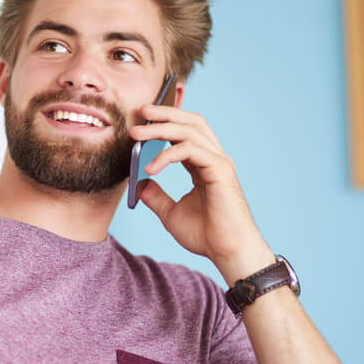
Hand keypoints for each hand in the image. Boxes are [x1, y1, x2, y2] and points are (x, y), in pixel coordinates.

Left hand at [132, 104, 274, 283]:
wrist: (227, 252)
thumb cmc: (207, 236)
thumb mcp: (171, 214)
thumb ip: (156, 196)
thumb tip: (138, 184)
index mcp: (204, 165)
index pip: (185, 133)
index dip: (165, 122)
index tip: (141, 120)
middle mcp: (214, 159)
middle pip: (191, 123)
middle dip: (165, 113)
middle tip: (140, 111)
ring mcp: (219, 162)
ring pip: (190, 131)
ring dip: (160, 129)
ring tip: (136, 134)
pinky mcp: (221, 170)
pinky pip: (191, 150)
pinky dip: (167, 155)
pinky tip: (150, 168)